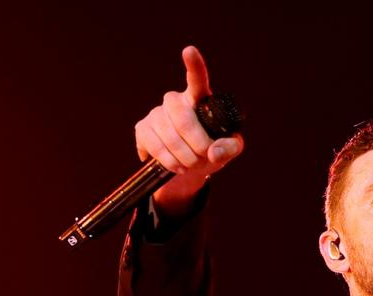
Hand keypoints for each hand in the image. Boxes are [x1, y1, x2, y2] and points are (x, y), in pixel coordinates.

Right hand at [134, 45, 244, 217]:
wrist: (188, 167)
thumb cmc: (211, 150)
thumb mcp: (229, 149)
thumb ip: (230, 147)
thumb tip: (213, 151)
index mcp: (198, 98)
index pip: (196, 78)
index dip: (193, 65)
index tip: (189, 51)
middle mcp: (175, 100)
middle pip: (183, 119)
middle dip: (198, 144)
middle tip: (204, 157)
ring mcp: (156, 113)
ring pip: (170, 136)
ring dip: (185, 157)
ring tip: (192, 163)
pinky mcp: (143, 128)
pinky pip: (155, 146)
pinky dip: (169, 161)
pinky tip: (177, 165)